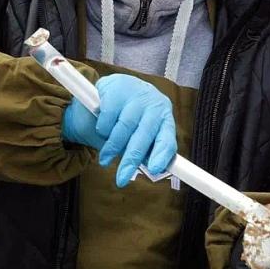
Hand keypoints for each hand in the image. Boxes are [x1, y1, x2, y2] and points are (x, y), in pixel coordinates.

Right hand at [61, 74, 176, 186]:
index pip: (167, 138)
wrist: (113, 89)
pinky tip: (103, 128)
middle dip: (131, 160)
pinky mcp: (116, 88)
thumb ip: (147, 149)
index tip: (155, 169)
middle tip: (121, 179)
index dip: (161, 154)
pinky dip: (102, 129)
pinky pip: (107, 119)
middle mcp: (153, 103)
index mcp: (164, 116)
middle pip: (142, 136)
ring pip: (122, 129)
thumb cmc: (131, 118)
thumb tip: (153, 169)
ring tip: (105, 158)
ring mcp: (135, 94)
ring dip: (111, 148)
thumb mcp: (141, 133)